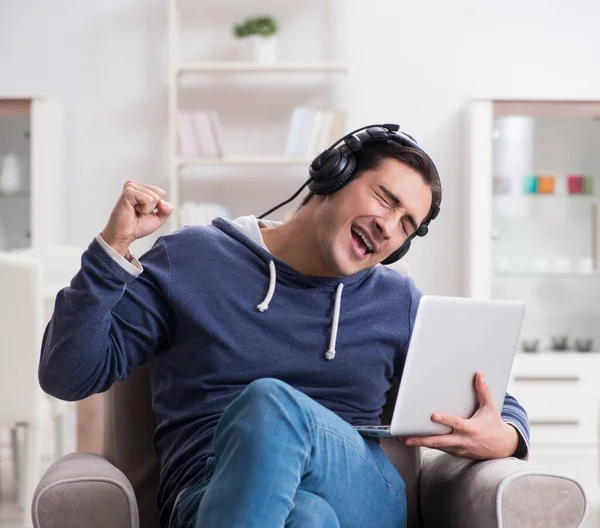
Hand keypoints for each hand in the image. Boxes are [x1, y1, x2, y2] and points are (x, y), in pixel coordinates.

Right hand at [100, 181, 172, 255]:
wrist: (124, 235)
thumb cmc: (137, 226)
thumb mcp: (159, 218)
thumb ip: (167, 209)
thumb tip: (162, 202)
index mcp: (141, 188)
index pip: (161, 193)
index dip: (157, 207)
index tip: (144, 212)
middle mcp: (135, 185)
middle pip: (159, 194)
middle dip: (153, 208)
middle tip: (139, 212)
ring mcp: (131, 187)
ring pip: (154, 197)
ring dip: (147, 210)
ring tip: (135, 211)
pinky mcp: (128, 192)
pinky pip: (148, 200)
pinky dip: (144, 209)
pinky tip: (133, 210)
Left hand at [403, 372, 518, 459]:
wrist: (503, 447)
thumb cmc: (494, 425)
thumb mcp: (491, 408)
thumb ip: (483, 391)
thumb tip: (479, 374)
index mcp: (471, 429)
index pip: (456, 424)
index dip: (445, 420)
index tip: (433, 416)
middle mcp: (463, 441)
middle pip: (440, 442)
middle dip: (422, 440)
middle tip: (406, 437)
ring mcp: (459, 449)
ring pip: (437, 447)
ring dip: (421, 443)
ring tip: (404, 439)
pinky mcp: (456, 454)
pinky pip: (440, 449)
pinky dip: (429, 445)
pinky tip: (416, 441)